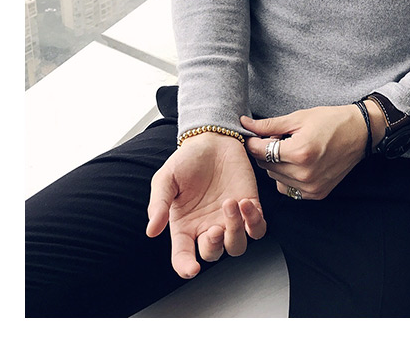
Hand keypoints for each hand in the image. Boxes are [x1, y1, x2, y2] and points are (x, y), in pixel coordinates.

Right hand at [146, 132, 266, 278]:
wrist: (213, 139)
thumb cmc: (187, 160)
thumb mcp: (166, 179)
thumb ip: (159, 204)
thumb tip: (152, 231)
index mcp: (184, 226)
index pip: (183, 256)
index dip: (186, 267)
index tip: (191, 269)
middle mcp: (207, 226)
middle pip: (213, 254)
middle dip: (213, 247)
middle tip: (214, 228)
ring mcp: (229, 219)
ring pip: (237, 246)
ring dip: (235, 232)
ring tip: (230, 204)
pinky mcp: (250, 207)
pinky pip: (257, 228)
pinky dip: (254, 222)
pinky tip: (245, 203)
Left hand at [241, 104, 373, 199]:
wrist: (360, 133)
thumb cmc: (331, 121)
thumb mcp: (298, 118)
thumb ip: (269, 125)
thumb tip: (244, 124)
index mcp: (299, 152)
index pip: (259, 151)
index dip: (253, 141)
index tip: (253, 135)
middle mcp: (305, 174)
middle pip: (265, 165)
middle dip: (266, 151)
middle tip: (280, 138)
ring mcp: (311, 187)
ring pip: (275, 178)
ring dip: (276, 165)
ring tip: (291, 150)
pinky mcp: (317, 193)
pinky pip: (289, 188)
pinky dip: (288, 177)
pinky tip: (298, 163)